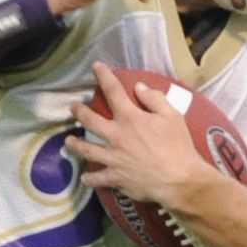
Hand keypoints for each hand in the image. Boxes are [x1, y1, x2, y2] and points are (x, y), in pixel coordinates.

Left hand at [68, 62, 209, 205]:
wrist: (178, 179)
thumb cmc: (177, 146)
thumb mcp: (172, 116)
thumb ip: (155, 99)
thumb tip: (139, 87)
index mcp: (130, 118)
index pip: (113, 91)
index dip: (103, 76)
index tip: (96, 67)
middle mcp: (116, 136)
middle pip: (90, 120)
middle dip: (79, 111)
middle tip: (73, 107)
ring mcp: (113, 158)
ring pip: (87, 149)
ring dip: (75, 144)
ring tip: (68, 141)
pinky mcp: (115, 177)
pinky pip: (97, 178)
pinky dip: (90, 178)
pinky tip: (86, 177)